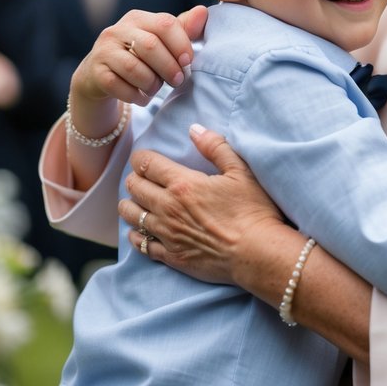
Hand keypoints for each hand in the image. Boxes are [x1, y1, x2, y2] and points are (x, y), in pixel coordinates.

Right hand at [71, 5, 207, 107]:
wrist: (100, 76)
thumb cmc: (138, 57)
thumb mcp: (160, 41)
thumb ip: (182, 29)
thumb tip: (202, 11)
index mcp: (138, 18)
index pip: (165, 24)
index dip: (181, 44)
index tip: (188, 62)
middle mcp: (117, 30)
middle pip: (151, 46)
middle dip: (169, 67)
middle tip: (177, 80)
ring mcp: (103, 50)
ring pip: (134, 68)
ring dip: (152, 84)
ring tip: (156, 88)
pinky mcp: (96, 72)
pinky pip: (120, 86)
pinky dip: (136, 96)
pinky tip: (141, 97)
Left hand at [120, 124, 284, 285]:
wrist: (257, 253)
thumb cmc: (253, 210)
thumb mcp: (241, 171)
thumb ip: (215, 147)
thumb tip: (194, 129)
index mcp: (182, 184)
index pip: (146, 164)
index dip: (141, 158)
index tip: (145, 158)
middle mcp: (168, 208)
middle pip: (134, 187)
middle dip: (134, 179)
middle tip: (142, 178)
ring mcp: (167, 234)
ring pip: (131, 215)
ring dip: (129, 205)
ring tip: (135, 202)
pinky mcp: (171, 256)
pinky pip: (141, 245)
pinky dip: (135, 236)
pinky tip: (138, 232)